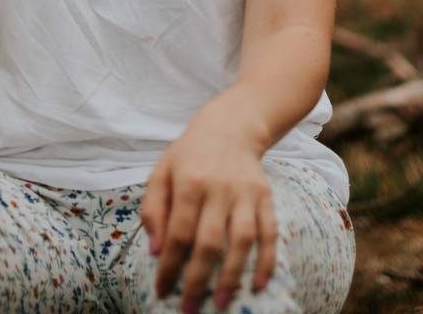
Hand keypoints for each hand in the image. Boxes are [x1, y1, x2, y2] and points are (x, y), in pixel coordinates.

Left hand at [139, 103, 277, 311]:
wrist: (230, 126)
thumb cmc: (189, 155)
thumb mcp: (161, 171)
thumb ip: (153, 209)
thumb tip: (154, 250)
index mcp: (188, 180)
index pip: (178, 232)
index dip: (169, 265)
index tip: (162, 290)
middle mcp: (219, 187)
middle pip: (209, 241)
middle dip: (197, 280)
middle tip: (189, 308)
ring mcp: (246, 193)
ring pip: (241, 240)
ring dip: (232, 276)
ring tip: (220, 303)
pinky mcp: (266, 197)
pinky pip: (270, 232)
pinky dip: (266, 260)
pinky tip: (258, 284)